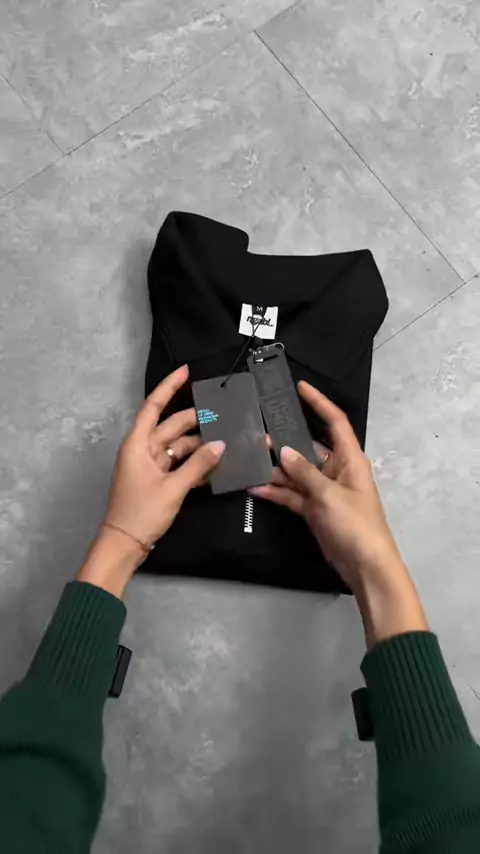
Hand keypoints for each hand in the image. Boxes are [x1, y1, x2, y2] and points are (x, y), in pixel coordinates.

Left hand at [103, 365, 224, 547]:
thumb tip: (221, 445)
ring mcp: (149, 465)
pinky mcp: (156, 480)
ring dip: (198, 445)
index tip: (187, 371)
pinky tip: (214, 465)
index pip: (154, 406)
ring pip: (177, 446)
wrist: (124, 544)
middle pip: (171, 426)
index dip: (169, 387)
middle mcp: (142, 449)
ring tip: (225, 441)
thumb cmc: (142, 512)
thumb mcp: (173, 488)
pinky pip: (177, 464)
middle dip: (195, 420)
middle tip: (223, 414)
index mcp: (138, 443)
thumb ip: (198, 465)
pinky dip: (193, 463)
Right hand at [251, 381, 401, 590]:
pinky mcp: (313, 509)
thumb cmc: (355, 524)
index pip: (335, 422)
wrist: (365, 566)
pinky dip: (276, 491)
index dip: (319, 403)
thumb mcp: (329, 494)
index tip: (300, 387)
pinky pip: (292, 494)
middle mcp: (337, 470)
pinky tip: (254, 486)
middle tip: (258, 427)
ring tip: (248, 456)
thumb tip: (283, 451)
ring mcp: (324, 490)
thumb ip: (304, 472)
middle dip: (285, 439)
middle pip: (308, 447)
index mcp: (350, 459)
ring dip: (275, 467)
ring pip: (296, 472)